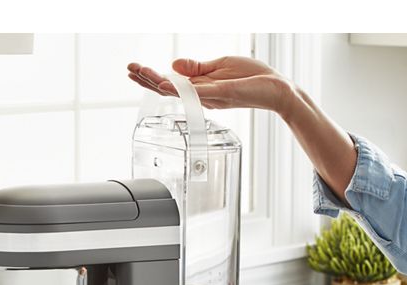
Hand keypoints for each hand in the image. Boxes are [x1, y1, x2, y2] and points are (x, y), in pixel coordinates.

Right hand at [127, 56, 295, 115]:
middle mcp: (201, 96)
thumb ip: (197, 68)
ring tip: (140, 73)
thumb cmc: (253, 78)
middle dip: (147, 80)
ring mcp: (210, 96)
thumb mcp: (220, 66)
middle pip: (167, 91)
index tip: (134, 68)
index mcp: (200, 88)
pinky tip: (166, 84)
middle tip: (129, 69)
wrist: (277, 89)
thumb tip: (173, 64)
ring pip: (177, 92)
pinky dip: (180, 89)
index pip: (169, 84)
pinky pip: (197, 93)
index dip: (150, 78)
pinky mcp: (223, 93)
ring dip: (157, 83)